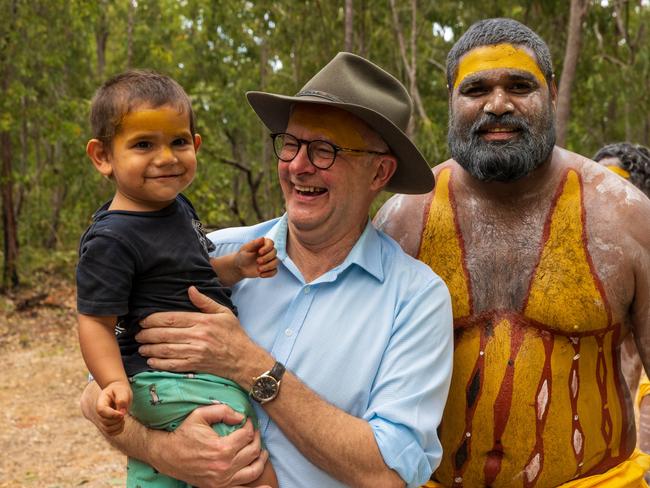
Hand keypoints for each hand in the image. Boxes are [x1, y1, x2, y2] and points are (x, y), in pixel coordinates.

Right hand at [97, 380, 131, 435]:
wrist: (118, 392)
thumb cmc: (120, 390)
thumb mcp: (122, 391)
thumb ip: (122, 400)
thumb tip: (122, 412)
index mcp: (101, 402)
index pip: (101, 411)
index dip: (112, 414)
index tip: (122, 413)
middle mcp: (99, 412)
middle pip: (105, 421)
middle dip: (117, 420)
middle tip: (124, 413)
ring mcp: (102, 419)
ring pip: (107, 429)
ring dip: (118, 426)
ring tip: (123, 418)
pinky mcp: (107, 425)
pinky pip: (111, 433)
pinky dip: (118, 430)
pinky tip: (122, 423)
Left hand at [137, 286, 265, 383]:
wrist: (244, 359)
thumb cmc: (233, 334)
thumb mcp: (223, 313)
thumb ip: (204, 301)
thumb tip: (189, 289)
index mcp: (202, 321)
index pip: (172, 319)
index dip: (154, 320)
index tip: (143, 320)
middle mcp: (197, 336)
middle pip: (165, 334)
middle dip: (147, 334)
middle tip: (137, 334)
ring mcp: (196, 352)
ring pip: (166, 350)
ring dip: (150, 349)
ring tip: (140, 347)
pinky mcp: (195, 365)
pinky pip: (173, 365)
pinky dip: (159, 364)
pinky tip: (151, 361)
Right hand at [149, 403, 269, 486]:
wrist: (166, 455)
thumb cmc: (183, 434)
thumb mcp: (200, 415)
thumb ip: (223, 411)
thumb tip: (241, 417)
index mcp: (222, 449)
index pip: (247, 435)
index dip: (250, 426)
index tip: (247, 422)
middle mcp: (225, 467)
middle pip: (252, 451)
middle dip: (256, 439)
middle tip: (254, 432)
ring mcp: (222, 480)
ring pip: (253, 470)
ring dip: (261, 459)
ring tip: (261, 451)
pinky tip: (267, 486)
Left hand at [236, 237, 278, 278]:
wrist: (240, 267)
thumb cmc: (242, 256)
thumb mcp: (245, 249)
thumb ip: (254, 243)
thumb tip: (262, 238)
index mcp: (263, 244)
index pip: (271, 243)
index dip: (267, 248)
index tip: (260, 252)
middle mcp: (268, 252)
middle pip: (274, 252)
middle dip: (267, 258)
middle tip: (258, 261)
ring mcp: (270, 260)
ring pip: (276, 262)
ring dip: (268, 266)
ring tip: (259, 269)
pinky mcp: (270, 269)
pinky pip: (274, 271)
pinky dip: (269, 273)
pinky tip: (260, 275)